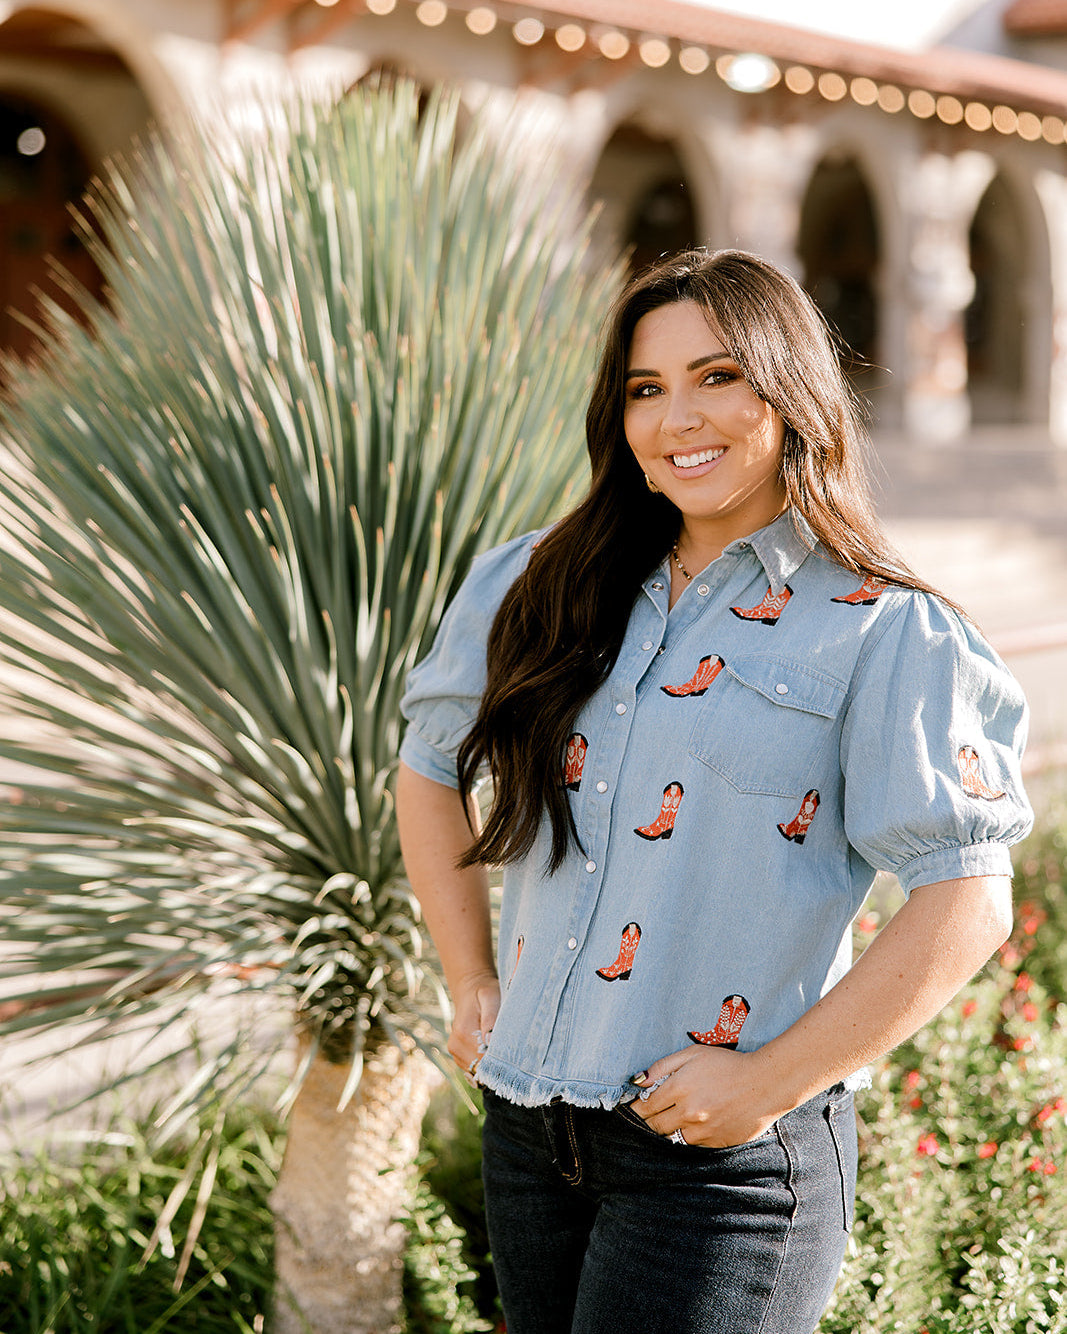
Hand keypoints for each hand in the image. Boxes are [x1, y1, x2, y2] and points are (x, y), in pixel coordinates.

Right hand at [447, 970, 500, 1082]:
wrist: (471, 991)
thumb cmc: (485, 993)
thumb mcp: (491, 997)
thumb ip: (491, 1018)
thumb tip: (489, 1041)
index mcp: (463, 1032)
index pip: (483, 1060)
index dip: (499, 1062)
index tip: (513, 1057)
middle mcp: (455, 1045)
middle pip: (480, 1068)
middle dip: (496, 1065)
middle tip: (511, 1053)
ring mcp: (455, 1052)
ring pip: (477, 1071)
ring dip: (490, 1065)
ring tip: (501, 1049)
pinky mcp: (458, 1055)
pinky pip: (473, 1069)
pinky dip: (484, 1064)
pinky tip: (491, 1051)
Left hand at [630, 1045, 784, 1147]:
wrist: (765, 1084)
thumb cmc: (728, 1064)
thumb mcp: (693, 1053)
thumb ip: (662, 1066)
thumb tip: (638, 1081)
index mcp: (679, 1087)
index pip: (645, 1106)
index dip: (637, 1108)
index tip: (635, 1108)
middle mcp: (688, 1112)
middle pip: (655, 1126)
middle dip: (648, 1121)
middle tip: (649, 1116)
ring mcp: (702, 1130)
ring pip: (672, 1138)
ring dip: (668, 1131)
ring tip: (671, 1121)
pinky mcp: (715, 1143)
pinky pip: (692, 1144)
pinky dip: (688, 1136)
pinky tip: (693, 1125)